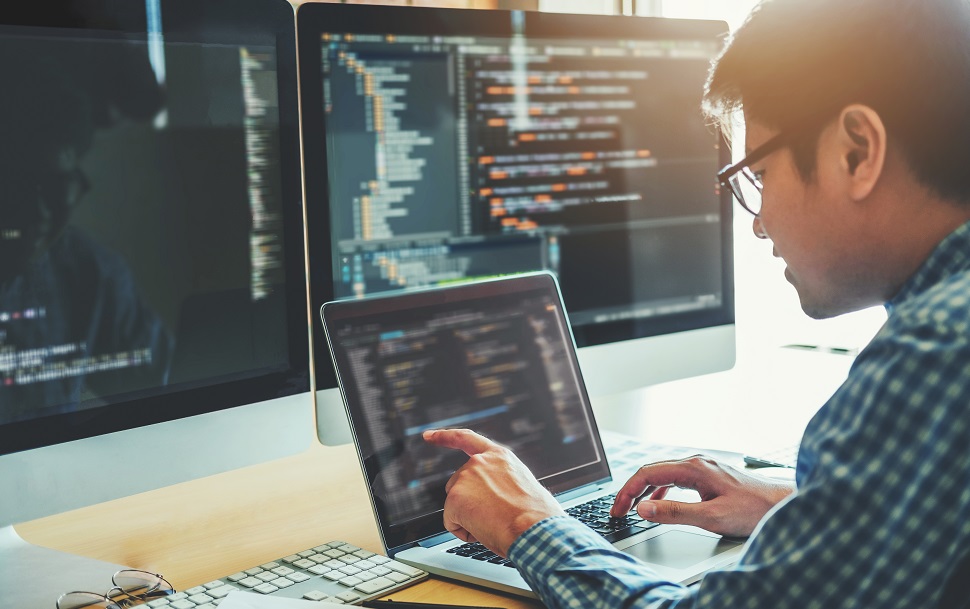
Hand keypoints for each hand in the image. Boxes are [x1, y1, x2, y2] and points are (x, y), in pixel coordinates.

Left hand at [423, 428, 565, 556]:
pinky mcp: (455, 499)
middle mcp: (480, 463)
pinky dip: (463, 532)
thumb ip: (502, 482)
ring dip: (468, 518)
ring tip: (494, 524)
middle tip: (494, 517)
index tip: (428, 436)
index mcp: (499, 457)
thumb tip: (495, 498)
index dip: (445, 437)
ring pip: (455, 505)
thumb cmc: (535, 516)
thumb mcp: (522, 486)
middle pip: (457, 485)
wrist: (534, 528)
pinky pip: (451, 522)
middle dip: (468, 503)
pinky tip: (483, 531)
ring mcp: (465, 479)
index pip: (466, 439)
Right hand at [611, 456, 794, 537]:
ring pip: (662, 475)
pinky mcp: (707, 475)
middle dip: (632, 491)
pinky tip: (659, 504)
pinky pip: (675, 479)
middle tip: (619, 511)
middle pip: (652, 472)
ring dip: (645, 491)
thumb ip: (674, 513)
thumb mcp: (710, 517)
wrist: (780, 505)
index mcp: (693, 468)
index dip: (628, 491)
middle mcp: (695, 462)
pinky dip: (660, 491)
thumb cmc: (752, 510)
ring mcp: (701, 467)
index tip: (618, 508)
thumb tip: (643, 509)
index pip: (648, 474)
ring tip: (633, 509)